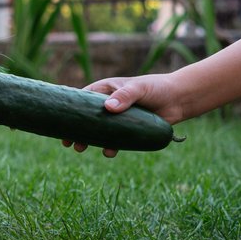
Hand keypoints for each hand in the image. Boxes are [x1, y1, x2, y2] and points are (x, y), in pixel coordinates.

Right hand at [62, 73, 183, 157]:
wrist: (178, 100)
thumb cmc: (156, 88)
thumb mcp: (138, 88)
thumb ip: (124, 96)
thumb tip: (108, 108)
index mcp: (104, 90)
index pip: (82, 99)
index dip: (70, 110)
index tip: (62, 122)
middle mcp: (108, 105)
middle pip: (86, 119)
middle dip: (76, 131)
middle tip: (68, 142)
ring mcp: (117, 120)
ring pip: (98, 132)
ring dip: (89, 141)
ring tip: (81, 148)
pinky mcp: (127, 132)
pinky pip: (115, 141)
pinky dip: (110, 147)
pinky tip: (109, 152)